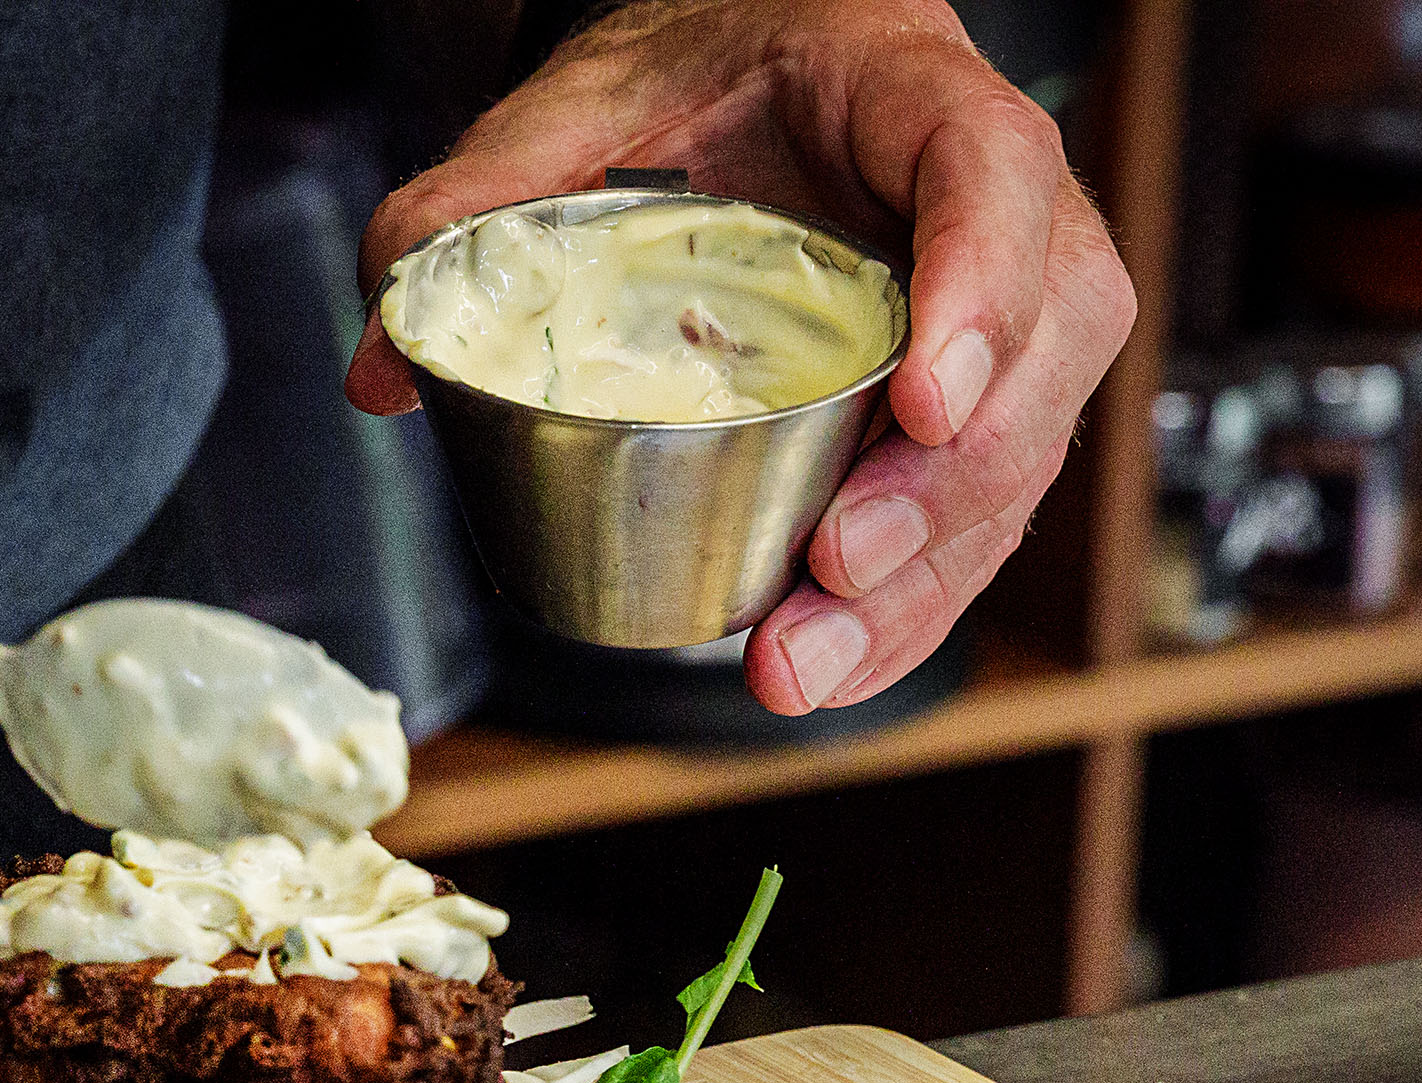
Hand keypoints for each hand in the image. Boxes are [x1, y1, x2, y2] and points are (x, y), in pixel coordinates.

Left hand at [349, 1, 1134, 714]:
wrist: (763, 71)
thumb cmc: (709, 70)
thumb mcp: (586, 100)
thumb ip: (482, 196)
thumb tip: (381, 360)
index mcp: (921, 100)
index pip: (993, 175)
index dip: (983, 290)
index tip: (924, 401)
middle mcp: (998, 212)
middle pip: (1040, 350)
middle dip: (941, 485)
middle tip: (835, 569)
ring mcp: (1006, 320)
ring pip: (1015, 459)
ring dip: (918, 584)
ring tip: (800, 664)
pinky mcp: (975, 412)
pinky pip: (976, 520)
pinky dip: (909, 610)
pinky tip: (830, 672)